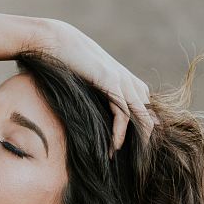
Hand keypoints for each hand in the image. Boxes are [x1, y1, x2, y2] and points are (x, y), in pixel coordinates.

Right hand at [43, 18, 154, 154]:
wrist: (53, 40)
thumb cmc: (64, 61)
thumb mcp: (86, 81)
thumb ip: (97, 95)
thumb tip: (92, 115)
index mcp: (125, 79)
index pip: (146, 109)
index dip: (144, 131)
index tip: (135, 152)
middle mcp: (128, 80)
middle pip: (149, 115)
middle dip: (146, 140)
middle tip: (138, 162)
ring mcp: (122, 80)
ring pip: (142, 116)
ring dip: (137, 142)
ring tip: (130, 161)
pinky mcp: (111, 82)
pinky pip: (123, 113)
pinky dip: (120, 133)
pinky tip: (114, 147)